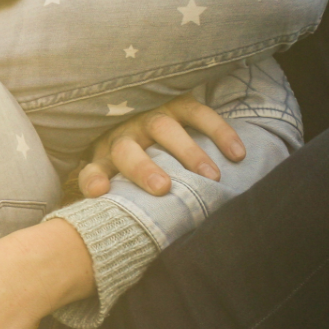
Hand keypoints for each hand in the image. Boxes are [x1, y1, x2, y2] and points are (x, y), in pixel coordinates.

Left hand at [77, 93, 244, 196]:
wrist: (145, 114)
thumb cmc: (132, 160)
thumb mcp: (118, 176)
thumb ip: (118, 195)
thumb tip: (113, 224)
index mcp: (105, 157)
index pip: (92, 170)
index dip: (93, 179)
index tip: (100, 191)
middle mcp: (124, 134)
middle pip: (126, 150)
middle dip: (143, 168)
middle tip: (163, 188)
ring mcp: (150, 117)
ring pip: (163, 129)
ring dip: (187, 152)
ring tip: (211, 176)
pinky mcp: (178, 104)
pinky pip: (198, 114)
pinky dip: (219, 132)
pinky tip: (237, 154)